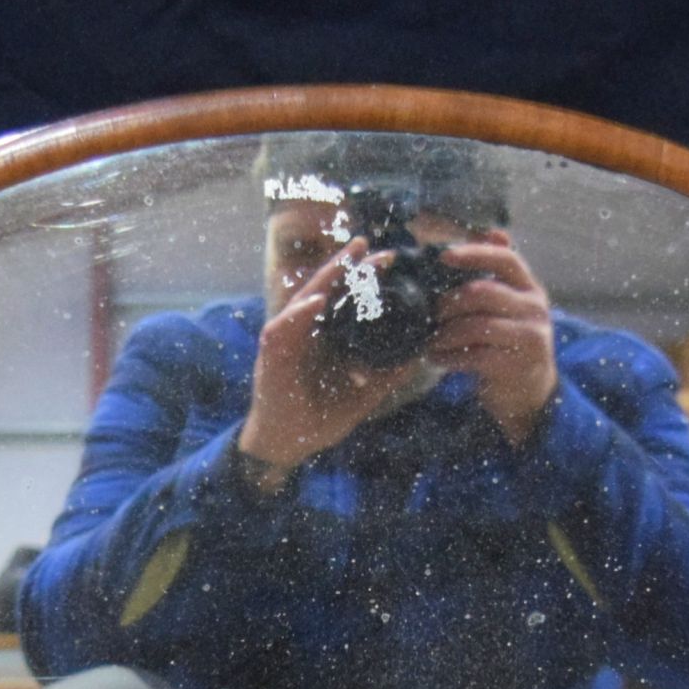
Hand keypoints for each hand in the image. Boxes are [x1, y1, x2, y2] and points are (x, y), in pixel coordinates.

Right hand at [238, 240, 425, 485]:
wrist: (284, 446)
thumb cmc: (316, 420)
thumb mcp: (361, 397)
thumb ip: (386, 377)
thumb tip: (418, 358)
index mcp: (325, 336)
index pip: (345, 299)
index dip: (364, 278)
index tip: (390, 260)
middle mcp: (305, 331)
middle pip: (327, 289)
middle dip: (348, 265)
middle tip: (369, 243)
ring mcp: (286, 339)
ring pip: (305, 299)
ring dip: (325, 278)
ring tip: (346, 260)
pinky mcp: (271, 355)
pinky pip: (284, 327)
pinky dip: (300, 313)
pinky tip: (318, 301)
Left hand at [428, 232, 557, 447]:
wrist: (532, 395)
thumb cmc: (512, 346)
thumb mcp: (513, 307)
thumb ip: (501, 277)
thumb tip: (493, 233)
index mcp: (531, 289)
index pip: (506, 259)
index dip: (475, 253)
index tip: (444, 255)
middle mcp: (534, 309)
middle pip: (483, 293)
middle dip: (449, 302)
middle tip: (431, 313)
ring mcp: (528, 338)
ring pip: (475, 326)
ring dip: (445, 333)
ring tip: (430, 340)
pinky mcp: (514, 366)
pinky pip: (473, 356)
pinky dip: (448, 357)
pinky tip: (436, 358)